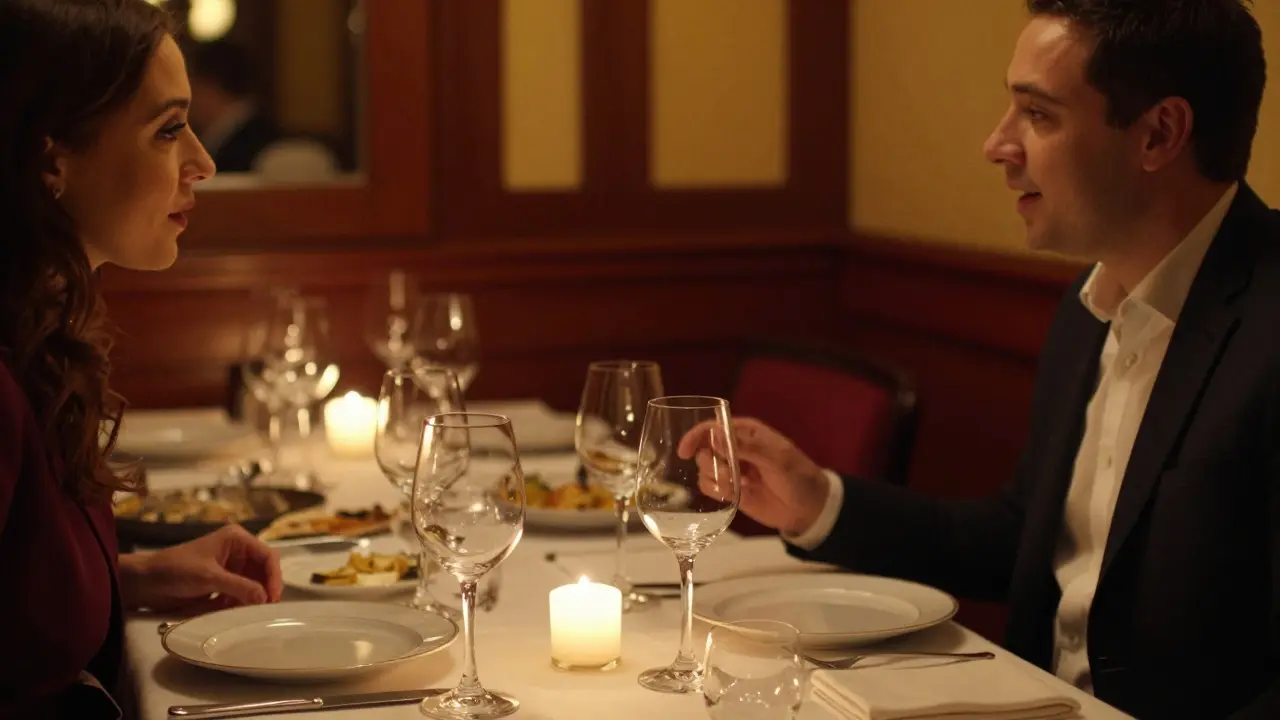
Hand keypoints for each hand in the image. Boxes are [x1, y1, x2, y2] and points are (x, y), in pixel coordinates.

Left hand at [119, 524, 282, 613]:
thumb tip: (265, 598)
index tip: (272, 598)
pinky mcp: (222, 584)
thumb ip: (239, 586)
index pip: (267, 556)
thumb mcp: (209, 577)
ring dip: (254, 599)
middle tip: (266, 610)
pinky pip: (241, 594)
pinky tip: (237, 614)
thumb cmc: (175, 570)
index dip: (274, 577)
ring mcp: (230, 568)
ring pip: (254, 584)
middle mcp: (237, 552)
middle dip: (265, 589)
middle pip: (264, 571)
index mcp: (236, 539)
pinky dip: (242, 605)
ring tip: (252, 614)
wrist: (146, 583)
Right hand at [678, 417, 828, 535]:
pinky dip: (717, 492)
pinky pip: (709, 487)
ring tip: (738, 486)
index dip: (695, 436)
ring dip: (716, 478)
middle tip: (732, 474)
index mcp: (747, 433)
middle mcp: (735, 449)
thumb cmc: (798, 477)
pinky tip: (735, 495)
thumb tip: (714, 434)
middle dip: (711, 462)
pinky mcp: (731, 490)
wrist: (808, 509)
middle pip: (704, 449)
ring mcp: (732, 470)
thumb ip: (746, 447)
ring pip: (704, 469)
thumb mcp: (777, 459)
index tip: (684, 451)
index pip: (713, 427)